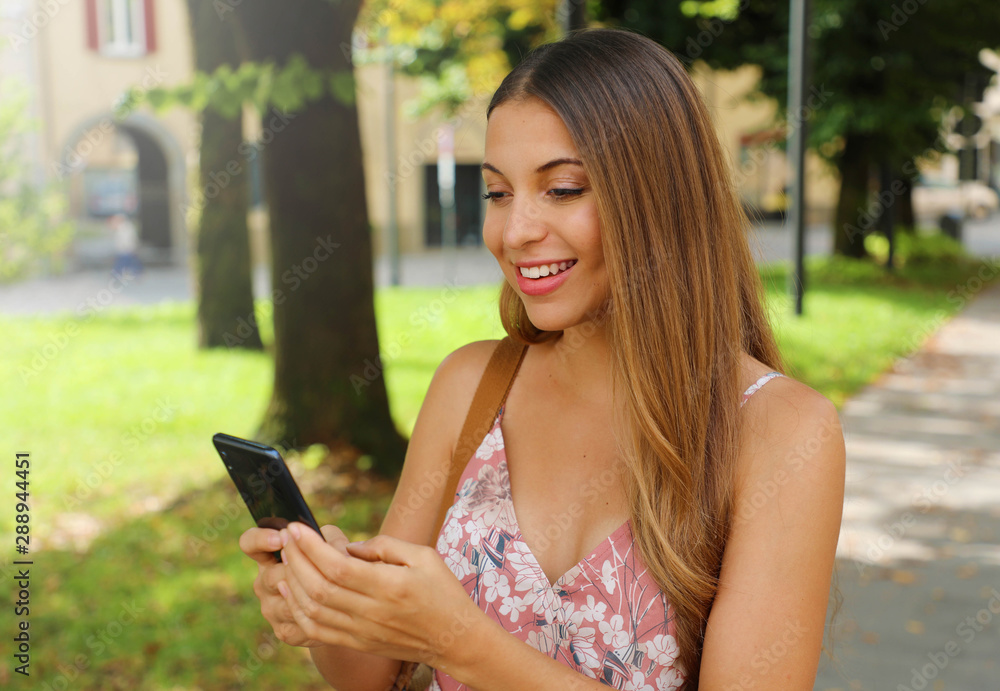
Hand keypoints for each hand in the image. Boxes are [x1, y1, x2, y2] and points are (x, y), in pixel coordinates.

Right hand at [239, 524, 349, 647]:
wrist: (341, 607)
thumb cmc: (334, 567)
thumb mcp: (333, 545)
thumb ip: (328, 540)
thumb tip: (329, 541)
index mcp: (269, 556)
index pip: (249, 543)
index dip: (261, 539)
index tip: (282, 537)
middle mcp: (264, 583)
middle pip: (270, 577)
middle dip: (295, 571)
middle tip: (317, 566)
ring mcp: (271, 608)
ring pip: (285, 603)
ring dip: (308, 595)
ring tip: (330, 589)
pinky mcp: (284, 630)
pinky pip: (297, 624)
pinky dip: (315, 617)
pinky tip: (330, 610)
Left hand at [277, 523, 485, 673]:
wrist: (454, 639)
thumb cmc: (442, 592)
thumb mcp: (424, 556)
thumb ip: (385, 546)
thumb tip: (349, 547)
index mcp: (389, 586)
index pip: (337, 567)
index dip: (311, 547)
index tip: (296, 528)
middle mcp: (372, 612)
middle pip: (318, 588)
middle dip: (296, 560)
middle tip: (286, 538)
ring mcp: (362, 631)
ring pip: (312, 610)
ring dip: (292, 583)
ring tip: (286, 558)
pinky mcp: (358, 642)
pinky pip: (316, 631)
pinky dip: (296, 610)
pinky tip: (289, 590)